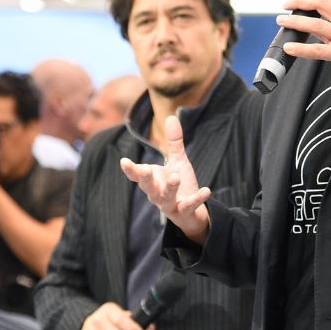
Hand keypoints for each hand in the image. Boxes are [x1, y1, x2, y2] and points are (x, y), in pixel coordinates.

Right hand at [120, 115, 211, 242]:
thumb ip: (174, 142)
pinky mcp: (184, 211)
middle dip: (145, 179)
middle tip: (145, 169)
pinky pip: (189, 205)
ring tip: (175, 177)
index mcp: (152, 180)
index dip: (130, 169)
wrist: (191, 212)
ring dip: (169, 188)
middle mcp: (157, 193)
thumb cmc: (180, 184)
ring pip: (165, 198)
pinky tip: (207, 190)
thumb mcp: (178, 161)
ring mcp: (169, 204)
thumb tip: (170, 116)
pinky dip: (197, 199)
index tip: (124, 161)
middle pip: (147, 187)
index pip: (137, 175)